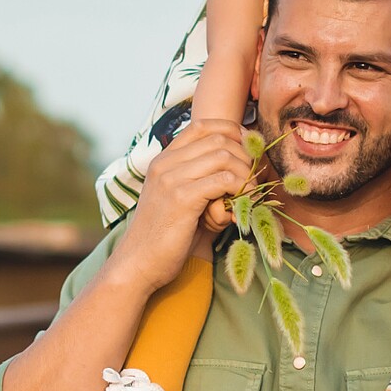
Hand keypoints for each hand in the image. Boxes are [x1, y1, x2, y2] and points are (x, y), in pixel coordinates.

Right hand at [109, 120, 251, 294]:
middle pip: (218, 140)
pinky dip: (240, 190)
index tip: (246, 149)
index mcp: (162, 161)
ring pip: (224, 157)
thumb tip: (237, 169)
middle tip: (253, 179)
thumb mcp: (176, 199)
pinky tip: (241, 206)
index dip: (230, 131)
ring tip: (248, 195)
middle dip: (244, 157)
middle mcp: (165, 164)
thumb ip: (197, 180)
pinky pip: (224, 180)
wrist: (138, 263)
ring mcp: (172, 179)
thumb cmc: (162, 237)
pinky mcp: (182, 198)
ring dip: (245, 175)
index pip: (200, 126)